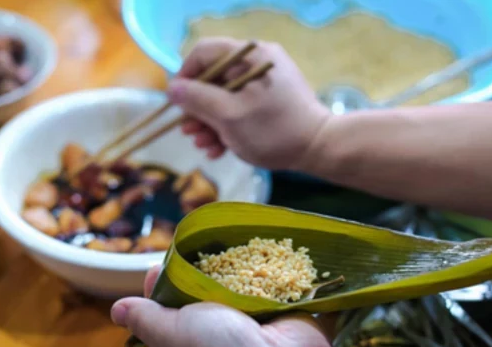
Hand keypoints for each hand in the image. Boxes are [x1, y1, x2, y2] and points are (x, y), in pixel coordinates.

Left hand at [111, 266, 396, 346]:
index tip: (158, 270)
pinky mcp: (273, 327)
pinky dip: (255, 279)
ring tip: (217, 248)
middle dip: (192, 284)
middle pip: (195, 312)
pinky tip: (247, 256)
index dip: (156, 298)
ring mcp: (245, 344)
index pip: (162, 329)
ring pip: (228, 303)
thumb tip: (116, 310)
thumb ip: (144, 318)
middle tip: (189, 256)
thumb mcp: (169, 334)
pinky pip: (258, 298)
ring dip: (225, 278)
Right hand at [168, 37, 330, 169]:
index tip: (176, 103)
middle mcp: (258, 62)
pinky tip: (219, 149)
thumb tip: (172, 88)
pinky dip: (228, 126)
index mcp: (250, 56)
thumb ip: (198, 100)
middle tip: (188, 132)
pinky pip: (242, 106)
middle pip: (214, 78)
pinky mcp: (272, 101)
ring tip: (203, 146)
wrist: (320, 149)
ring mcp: (266, 82)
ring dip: (210, 122)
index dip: (185, 76)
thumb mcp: (229, 116)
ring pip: (226, 96)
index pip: (204, 53)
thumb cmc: (273, 130)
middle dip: (198, 108)